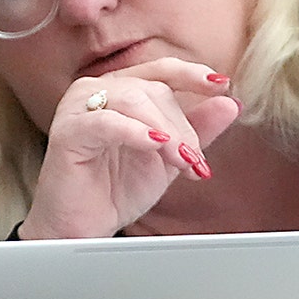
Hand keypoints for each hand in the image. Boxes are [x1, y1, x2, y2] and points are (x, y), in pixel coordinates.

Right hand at [17, 58, 239, 239]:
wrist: (82, 229)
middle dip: (183, 126)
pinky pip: (107, 122)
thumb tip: (231, 103)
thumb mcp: (167, 158)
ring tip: (179, 162)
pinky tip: (155, 145)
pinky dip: (136, 132)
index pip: (160, 69)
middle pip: (153, 89)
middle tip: (195, 162)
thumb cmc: (116, 189)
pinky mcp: (67, 131)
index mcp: (118, 89)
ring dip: (166, 132)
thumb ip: (196, 130)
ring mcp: (77, 107)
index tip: (222, 84)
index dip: (192, 74)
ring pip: (134, 100)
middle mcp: (95, 89)